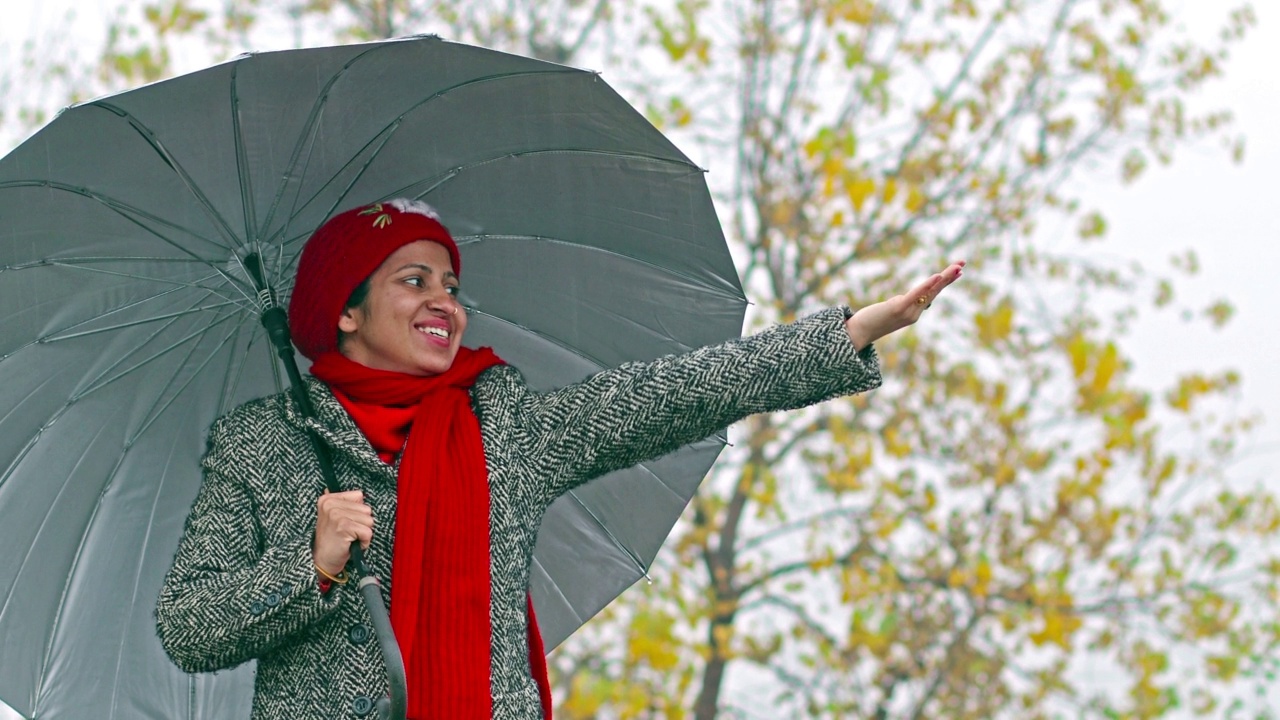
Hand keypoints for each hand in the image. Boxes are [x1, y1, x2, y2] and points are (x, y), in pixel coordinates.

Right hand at [313, 489, 373, 576]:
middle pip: (366, 509)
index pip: (358, 496)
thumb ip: (347, 505)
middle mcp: (330, 504)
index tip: (346, 523)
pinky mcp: (344, 526)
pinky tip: (351, 544)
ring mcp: (336, 515)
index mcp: (328, 499)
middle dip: (362, 524)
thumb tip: (361, 496)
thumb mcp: (335, 518)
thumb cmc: (332, 541)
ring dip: (363, 533)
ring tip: (349, 539)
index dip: (358, 513)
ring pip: (369, 520)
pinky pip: (368, 532)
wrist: (321, 561)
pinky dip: (364, 542)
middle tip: (348, 533)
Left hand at [845, 260, 964, 349]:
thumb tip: (907, 298)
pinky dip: (927, 285)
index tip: (958, 272)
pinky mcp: (898, 308)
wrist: (858, 334)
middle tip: (963, 264)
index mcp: (914, 313)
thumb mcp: (890, 310)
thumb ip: (901, 304)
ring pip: (929, 292)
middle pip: (935, 292)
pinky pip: (915, 295)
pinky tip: (937, 276)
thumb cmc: (871, 322)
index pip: (933, 294)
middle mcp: (915, 313)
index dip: (945, 283)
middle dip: (949, 277)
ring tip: (956, 268)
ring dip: (943, 278)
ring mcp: (908, 312)